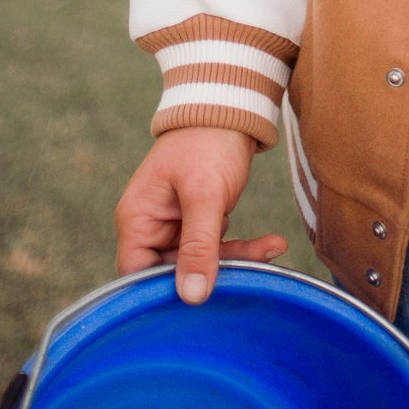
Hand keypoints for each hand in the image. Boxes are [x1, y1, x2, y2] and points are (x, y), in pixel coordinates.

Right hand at [115, 128, 286, 303]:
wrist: (232, 107)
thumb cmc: (209, 142)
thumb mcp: (205, 194)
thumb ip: (199, 246)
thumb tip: (190, 296)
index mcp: (137, 219)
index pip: (136, 275)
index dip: (161, 293)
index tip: (199, 300)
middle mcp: (151, 226)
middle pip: (172, 273)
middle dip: (212, 273)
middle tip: (250, 274)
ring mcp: (176, 225)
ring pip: (200, 263)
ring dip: (236, 259)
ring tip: (272, 248)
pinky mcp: (199, 222)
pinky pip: (216, 247)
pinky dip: (242, 248)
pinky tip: (272, 243)